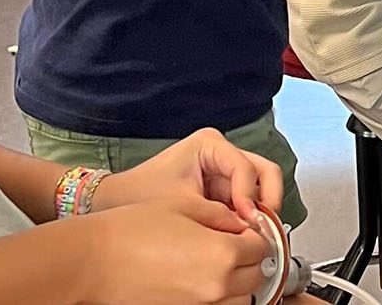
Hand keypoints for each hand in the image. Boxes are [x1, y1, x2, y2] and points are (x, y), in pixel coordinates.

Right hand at [80, 197, 269, 304]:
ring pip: (240, 299)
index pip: (261, 246)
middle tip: (236, 243)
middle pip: (256, 276)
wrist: (92, 262)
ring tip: (218, 263)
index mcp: (223, 254)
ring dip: (238, 282)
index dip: (255, 233)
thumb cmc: (130, 231)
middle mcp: (216, 287)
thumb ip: (221, 215)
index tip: (246, 228)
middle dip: (250, 258)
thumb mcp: (185, 206)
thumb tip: (239, 222)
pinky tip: (200, 278)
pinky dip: (217, 296)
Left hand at [94, 127, 283, 223]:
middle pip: (264, 171)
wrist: (114, 203)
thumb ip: (219, 216)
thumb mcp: (181, 205)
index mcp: (210, 144)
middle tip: (264, 229)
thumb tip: (250, 233)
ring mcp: (225, 171)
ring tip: (253, 236)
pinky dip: (250, 218)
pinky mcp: (223, 189)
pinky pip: (248, 201)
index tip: (247, 222)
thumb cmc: (140, 195)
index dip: (250, 196)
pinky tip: (242, 237)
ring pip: (261, 186)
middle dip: (267, 200)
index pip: (245, 167)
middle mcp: (222, 153)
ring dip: (261, 211)